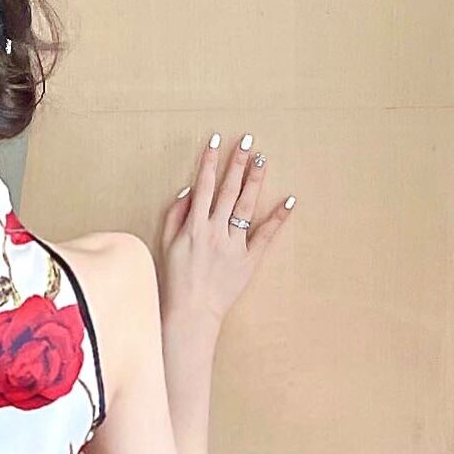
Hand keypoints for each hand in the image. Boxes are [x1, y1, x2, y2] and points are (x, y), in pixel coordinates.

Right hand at [156, 128, 293, 327]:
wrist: (191, 312)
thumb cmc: (175, 279)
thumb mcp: (165, 244)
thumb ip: (175, 214)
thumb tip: (190, 190)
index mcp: (193, 226)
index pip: (203, 185)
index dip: (210, 161)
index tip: (217, 140)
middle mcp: (215, 231)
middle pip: (228, 189)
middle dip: (237, 163)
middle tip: (247, 141)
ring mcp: (234, 245)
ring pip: (246, 206)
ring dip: (255, 180)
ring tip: (262, 160)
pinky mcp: (249, 260)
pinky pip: (266, 235)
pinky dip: (278, 217)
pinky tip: (288, 200)